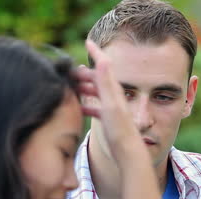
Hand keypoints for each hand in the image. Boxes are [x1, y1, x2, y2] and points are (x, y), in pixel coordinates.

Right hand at [75, 40, 142, 160]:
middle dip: (85, 73)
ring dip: (85, 87)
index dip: (97, 52)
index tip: (88, 40)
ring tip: (72, 87)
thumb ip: (106, 83)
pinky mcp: (112, 121)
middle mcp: (116, 97)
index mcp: (115, 90)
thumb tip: (102, 59)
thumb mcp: (112, 105)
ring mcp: (114, 109)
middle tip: (70, 70)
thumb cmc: (120, 131)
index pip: (105, 65)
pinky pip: (98, 107)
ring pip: (97, 93)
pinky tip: (82, 109)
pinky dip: (88, 104)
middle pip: (99, 79)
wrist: (129, 154)